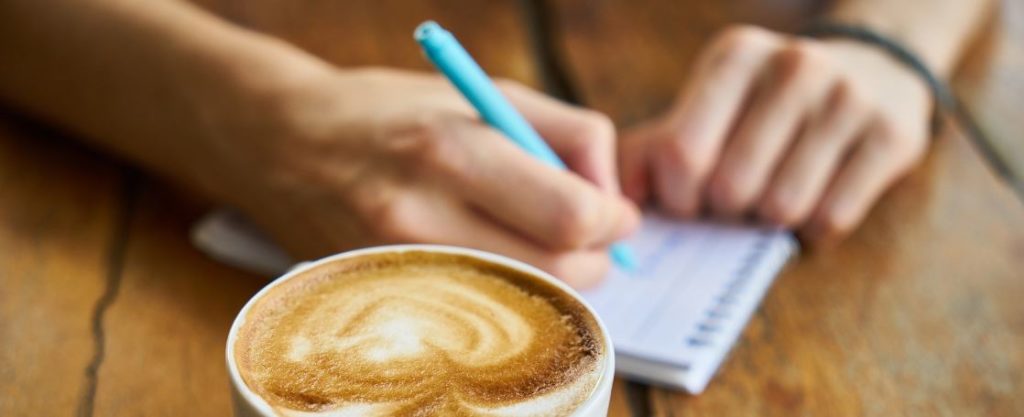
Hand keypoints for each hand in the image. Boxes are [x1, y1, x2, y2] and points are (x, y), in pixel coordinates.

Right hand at [198, 67, 638, 286]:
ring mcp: (399, 266)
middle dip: (593, 257)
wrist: (283, 143)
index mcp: (449, 150)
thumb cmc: (391, 111)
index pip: (568, 215)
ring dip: (556, 277)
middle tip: (589, 234)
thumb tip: (614, 198)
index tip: (614, 212)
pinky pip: (479, 311)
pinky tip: (500, 258)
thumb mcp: (484, 92)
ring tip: (541, 240)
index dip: (610, 218)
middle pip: (555, 272)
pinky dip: (510, 291)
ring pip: (523, 300)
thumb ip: (567, 135)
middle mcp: (419, 217)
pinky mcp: (387, 295)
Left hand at [619, 25, 931, 243]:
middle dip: (724, 211)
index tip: (688, 200)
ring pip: (783, 207)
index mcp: (735, 56)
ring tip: (772, 197)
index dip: (678, 197)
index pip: (682, 154)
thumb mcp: (708, 104)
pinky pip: (832, 218)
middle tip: (733, 202)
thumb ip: (652, 149)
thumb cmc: (764, 104)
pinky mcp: (892, 135)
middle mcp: (794, 66)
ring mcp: (849, 98)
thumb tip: (614, 205)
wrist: (873, 66)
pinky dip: (812, 229)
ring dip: (768, 221)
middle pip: (731, 187)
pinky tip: (814, 201)